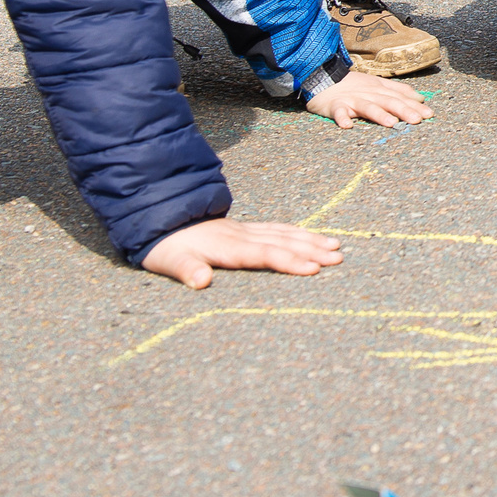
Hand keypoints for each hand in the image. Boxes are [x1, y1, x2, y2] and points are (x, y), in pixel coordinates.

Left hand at [142, 218, 344, 288]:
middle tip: (338, 257)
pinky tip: (308, 235)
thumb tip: (201, 281)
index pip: (264, 254)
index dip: (289, 261)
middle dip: (311, 250)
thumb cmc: (164, 245)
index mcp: (227, 246)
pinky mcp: (242, 229)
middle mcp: (241, 236)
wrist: (157, 214)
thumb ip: (186, 270)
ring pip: (283, 233)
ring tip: (335, 246)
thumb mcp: (167, 260)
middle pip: (282, 242)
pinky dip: (296, 232)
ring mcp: (244, 230)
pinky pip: (276, 229)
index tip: (314, 268)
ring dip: (310, 239)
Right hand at [306, 71, 432, 128]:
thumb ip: (398, 90)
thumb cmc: (352, 84)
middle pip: (388, 101)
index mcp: (379, 88)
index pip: (400, 96)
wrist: (322, 76)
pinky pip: (338, 112)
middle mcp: (368, 93)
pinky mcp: (334, 105)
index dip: (414, 105)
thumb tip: (420, 98)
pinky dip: (342, 118)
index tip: (429, 114)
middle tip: (417, 120)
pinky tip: (347, 126)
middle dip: (403, 110)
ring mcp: (351, 99)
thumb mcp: (377, 84)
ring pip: (367, 106)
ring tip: (391, 123)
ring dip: (379, 114)